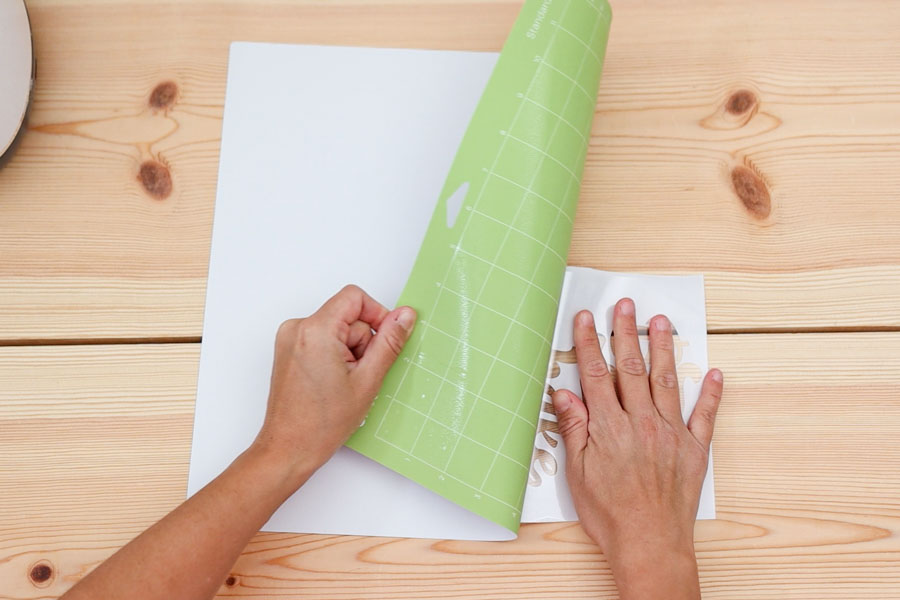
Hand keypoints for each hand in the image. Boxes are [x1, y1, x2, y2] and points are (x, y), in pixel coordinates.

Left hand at [252, 285, 416, 484]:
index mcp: (316, 330)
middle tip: (359, 375)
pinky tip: (333, 382)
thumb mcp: (367, 380)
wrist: (288, 448)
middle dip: (361, 342)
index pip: (355, 297)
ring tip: (343, 382)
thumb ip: (389, 342)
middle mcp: (297, 328)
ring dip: (349, 351)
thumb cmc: (321, 423)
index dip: (377, 315)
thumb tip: (404, 316)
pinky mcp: (288, 349)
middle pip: (347, 316)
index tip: (384, 340)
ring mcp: (289, 339)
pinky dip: (334, 355)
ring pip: (336, 329)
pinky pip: (322, 339)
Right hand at [552, 298, 722, 599]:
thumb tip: (564, 395)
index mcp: (609, 427)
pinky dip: (711, 392)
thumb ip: (574, 428)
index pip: (596, 374)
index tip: (587, 319)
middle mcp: (641, 422)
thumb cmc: (611, 514)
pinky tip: (714, 372)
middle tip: (624, 306)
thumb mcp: (577, 473)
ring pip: (666, 380)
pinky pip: (705, 414)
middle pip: (630, 368)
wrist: (649, 544)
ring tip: (661, 322)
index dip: (589, 343)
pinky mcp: (694, 449)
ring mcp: (670, 433)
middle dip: (625, 333)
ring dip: (663, 348)